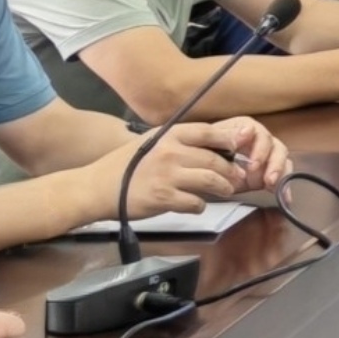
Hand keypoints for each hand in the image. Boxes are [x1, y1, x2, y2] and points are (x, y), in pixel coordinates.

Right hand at [86, 123, 247, 223]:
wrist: (98, 187)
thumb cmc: (125, 165)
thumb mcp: (151, 143)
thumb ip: (177, 142)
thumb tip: (209, 146)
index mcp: (168, 135)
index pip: (208, 132)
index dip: (229, 139)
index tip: (240, 146)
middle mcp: (170, 152)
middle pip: (214, 159)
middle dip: (231, 170)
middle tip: (238, 177)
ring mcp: (167, 175)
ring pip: (210, 180)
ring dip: (223, 187)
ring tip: (226, 190)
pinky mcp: (164, 197)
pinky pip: (195, 202)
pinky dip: (200, 205)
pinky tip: (197, 205)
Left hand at [201, 116, 290, 191]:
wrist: (195, 175)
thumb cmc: (200, 157)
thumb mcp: (206, 147)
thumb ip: (225, 138)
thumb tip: (247, 132)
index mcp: (241, 129)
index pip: (258, 132)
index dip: (259, 147)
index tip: (254, 165)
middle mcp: (256, 140)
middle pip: (274, 145)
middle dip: (273, 162)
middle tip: (267, 179)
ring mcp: (264, 156)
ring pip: (281, 158)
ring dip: (280, 172)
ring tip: (272, 185)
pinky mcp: (267, 172)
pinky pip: (282, 175)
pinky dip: (284, 186)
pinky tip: (285, 197)